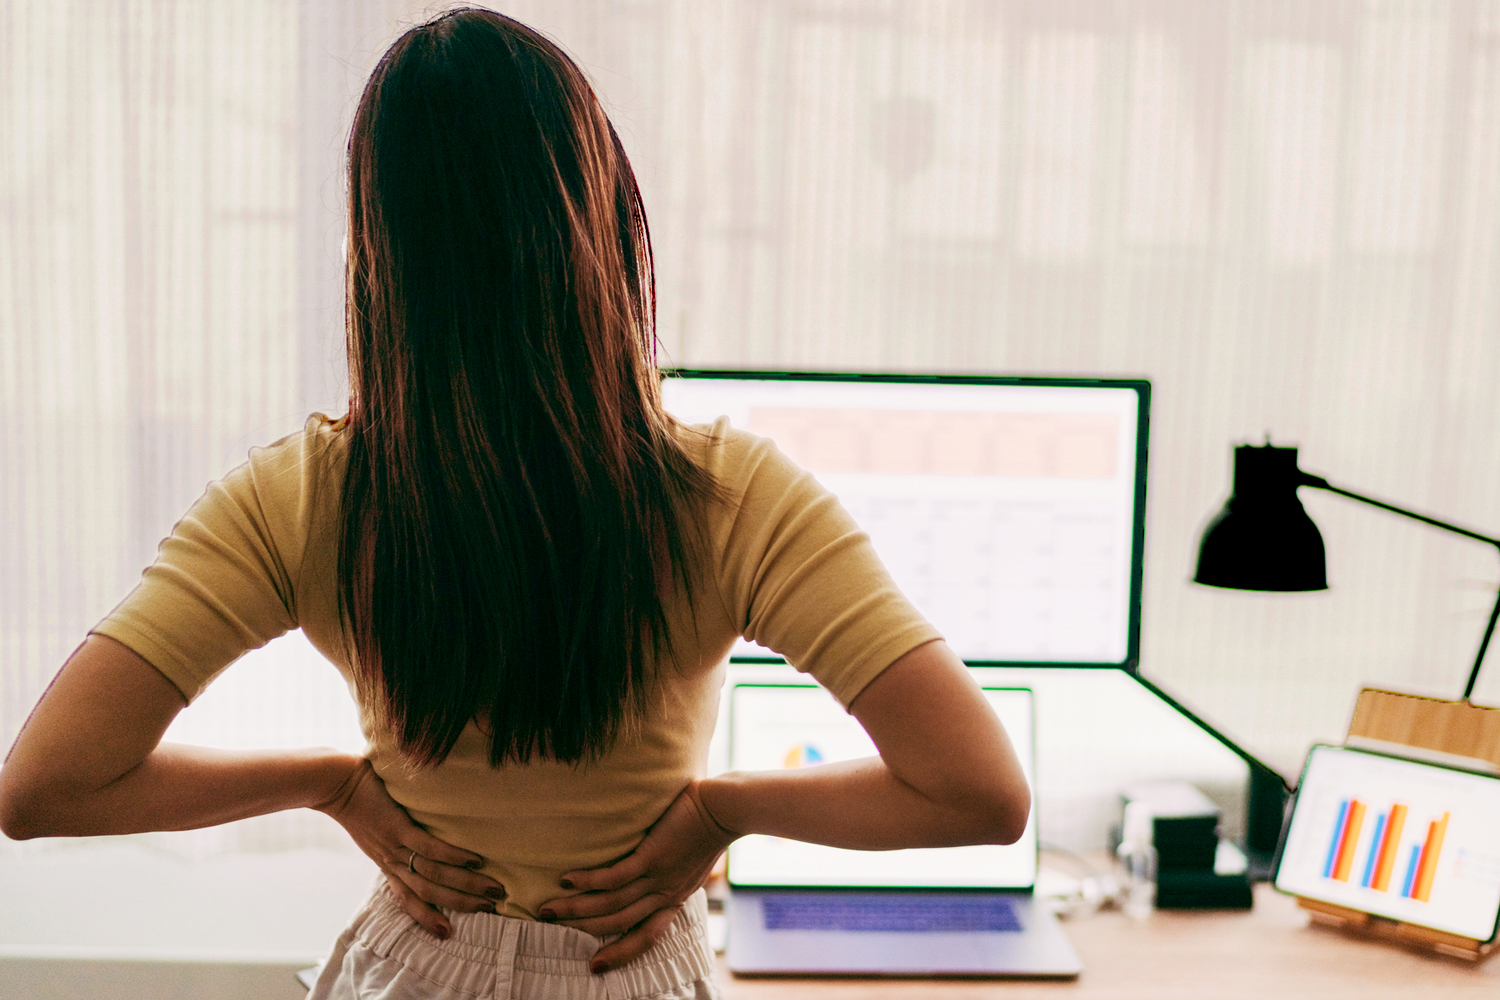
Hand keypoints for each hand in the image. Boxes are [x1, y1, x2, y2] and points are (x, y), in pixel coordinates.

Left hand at [316, 757, 505, 938]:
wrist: (336, 783)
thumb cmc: (359, 801)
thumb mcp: (375, 831)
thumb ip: (396, 839)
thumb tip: (420, 840)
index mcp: (387, 865)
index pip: (408, 900)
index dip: (427, 919)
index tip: (449, 933)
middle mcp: (392, 862)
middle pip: (429, 893)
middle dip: (461, 903)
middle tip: (489, 907)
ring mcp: (395, 846)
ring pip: (433, 875)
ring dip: (466, 885)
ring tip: (491, 888)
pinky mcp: (398, 827)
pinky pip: (429, 848)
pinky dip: (453, 856)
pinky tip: (474, 861)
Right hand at [537, 779, 737, 972]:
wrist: (726, 810)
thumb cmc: (709, 829)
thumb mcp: (691, 865)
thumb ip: (670, 875)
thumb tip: (647, 871)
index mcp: (674, 900)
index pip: (646, 938)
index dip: (620, 954)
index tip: (595, 964)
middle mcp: (664, 895)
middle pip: (618, 923)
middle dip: (583, 929)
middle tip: (551, 927)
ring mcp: (657, 878)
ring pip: (611, 904)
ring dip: (576, 908)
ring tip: (549, 908)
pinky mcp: (652, 857)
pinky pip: (614, 877)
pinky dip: (588, 881)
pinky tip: (567, 879)